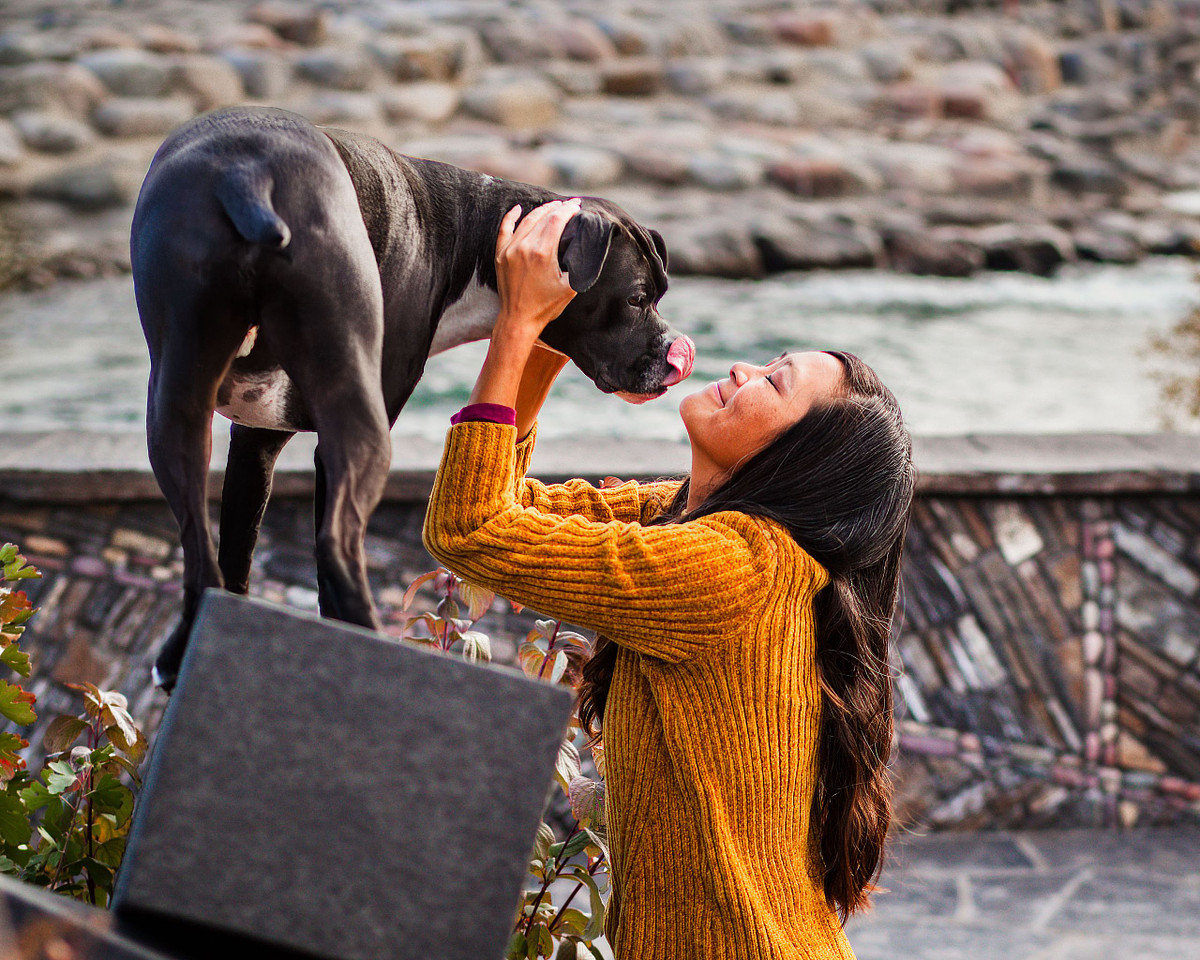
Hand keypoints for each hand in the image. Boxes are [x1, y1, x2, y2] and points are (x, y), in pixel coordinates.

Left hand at [494, 199, 580, 345]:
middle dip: (557, 208)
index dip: (568, 209)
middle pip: (542, 217)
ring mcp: (510, 250)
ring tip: (552, 206)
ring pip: (526, 221)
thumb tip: (585, 247)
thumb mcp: (570, 287)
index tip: (577, 205)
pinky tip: (519, 208)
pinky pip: (505, 229)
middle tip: (569, 204)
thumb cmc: (545, 307)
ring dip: (541, 211)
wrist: (518, 320)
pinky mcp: (500, 255)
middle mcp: (524, 247)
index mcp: (542, 253)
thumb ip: (578, 265)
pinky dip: (512, 217)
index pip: (556, 220)